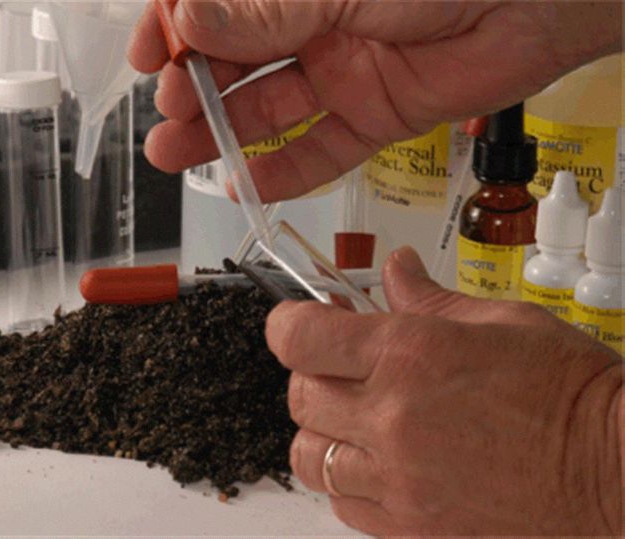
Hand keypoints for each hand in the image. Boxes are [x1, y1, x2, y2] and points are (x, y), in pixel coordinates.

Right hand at [128, 0, 620, 201]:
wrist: (541, 2)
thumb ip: (264, 15)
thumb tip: (189, 19)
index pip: (220, 7)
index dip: (177, 29)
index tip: (152, 56)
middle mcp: (318, 24)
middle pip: (238, 63)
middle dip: (196, 88)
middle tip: (170, 113)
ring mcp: (345, 72)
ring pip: (270, 108)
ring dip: (222, 133)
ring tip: (176, 154)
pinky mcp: (377, 115)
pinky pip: (323, 149)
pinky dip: (286, 171)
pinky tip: (247, 184)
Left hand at [266, 247, 621, 534]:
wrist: (619, 472)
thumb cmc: (572, 392)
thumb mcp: (502, 321)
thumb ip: (428, 298)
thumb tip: (395, 270)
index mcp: (410, 354)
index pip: (299, 337)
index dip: (289, 324)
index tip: (301, 323)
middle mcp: (393, 419)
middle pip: (299, 396)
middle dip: (312, 374)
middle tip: (343, 367)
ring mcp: (400, 480)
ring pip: (309, 456)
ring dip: (323, 431)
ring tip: (358, 419)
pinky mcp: (413, 528)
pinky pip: (342, 504)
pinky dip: (347, 480)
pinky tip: (379, 463)